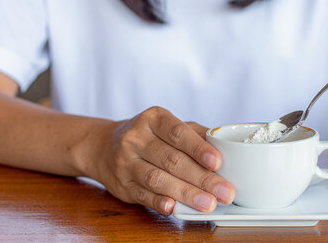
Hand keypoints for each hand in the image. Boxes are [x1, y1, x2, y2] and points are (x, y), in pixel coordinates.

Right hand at [82, 106, 234, 214]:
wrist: (102, 146)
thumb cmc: (147, 136)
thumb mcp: (167, 125)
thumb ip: (195, 133)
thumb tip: (224, 146)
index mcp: (153, 119)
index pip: (178, 133)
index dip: (199, 148)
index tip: (218, 162)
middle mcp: (136, 138)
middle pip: (172, 160)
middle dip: (202, 178)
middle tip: (225, 192)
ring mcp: (126, 162)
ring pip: (158, 179)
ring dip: (186, 194)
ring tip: (208, 204)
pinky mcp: (122, 185)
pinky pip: (143, 195)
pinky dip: (159, 202)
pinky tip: (174, 208)